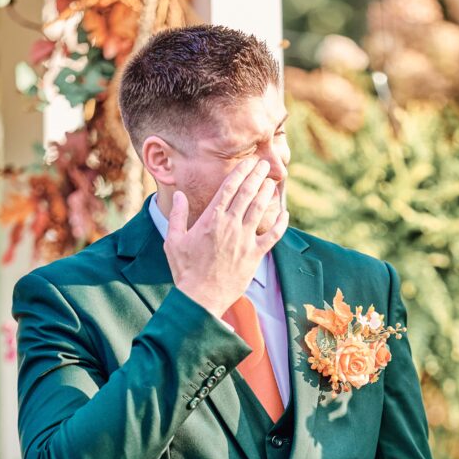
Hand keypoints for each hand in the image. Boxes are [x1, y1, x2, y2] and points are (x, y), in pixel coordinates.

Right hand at [163, 157, 288, 317]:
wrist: (201, 296)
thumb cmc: (185, 270)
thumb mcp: (173, 240)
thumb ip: (177, 215)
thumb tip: (178, 195)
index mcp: (211, 219)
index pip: (229, 188)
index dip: (241, 172)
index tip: (249, 162)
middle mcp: (230, 225)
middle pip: (247, 193)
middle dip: (257, 175)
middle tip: (264, 164)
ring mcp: (245, 239)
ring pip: (260, 209)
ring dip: (267, 193)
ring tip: (272, 182)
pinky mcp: (255, 255)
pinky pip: (273, 235)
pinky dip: (281, 224)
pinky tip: (285, 214)